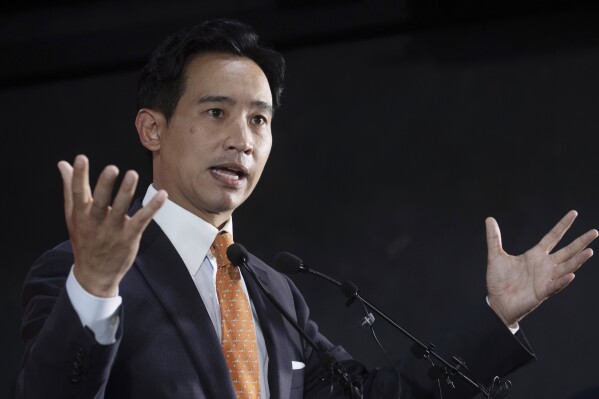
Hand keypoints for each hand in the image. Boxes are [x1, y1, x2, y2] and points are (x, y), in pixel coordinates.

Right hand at [58, 154, 166, 296]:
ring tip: (132, 174)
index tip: (80, 159)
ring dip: (126, 192)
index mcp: (81, 215)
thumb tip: (63, 164)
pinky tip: (162, 194)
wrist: (95, 275)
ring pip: (120, 209)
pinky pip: (142, 220)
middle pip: (99, 201)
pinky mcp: (129, 237)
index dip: (78, 176)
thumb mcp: (74, 216)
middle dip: (104, 185)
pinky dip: (152, 207)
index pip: (78, 193)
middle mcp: (95, 222)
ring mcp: (113, 230)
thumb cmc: (84, 239)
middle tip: (111, 168)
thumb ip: (71, 188)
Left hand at [485, 210, 597, 326]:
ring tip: (589, 251)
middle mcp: (544, 265)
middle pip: (567, 251)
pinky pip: (555, 285)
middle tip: (594, 232)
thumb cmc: (499, 280)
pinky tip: (571, 274)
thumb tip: (489, 219)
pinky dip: (563, 280)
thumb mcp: (495, 255)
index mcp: (535, 255)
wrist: (496, 302)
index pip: (553, 236)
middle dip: (580, 242)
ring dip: (578, 260)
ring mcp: (545, 279)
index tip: (574, 213)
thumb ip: (493, 238)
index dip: (563, 225)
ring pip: (566, 267)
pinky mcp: (542, 292)